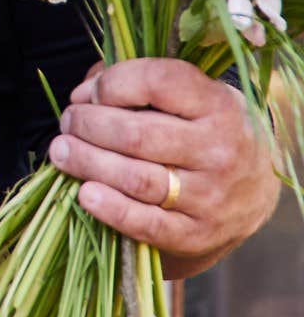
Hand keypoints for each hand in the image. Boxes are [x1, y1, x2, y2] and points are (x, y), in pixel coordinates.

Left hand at [50, 58, 278, 278]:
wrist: (254, 193)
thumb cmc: (205, 132)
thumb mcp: (191, 97)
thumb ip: (136, 83)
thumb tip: (84, 93)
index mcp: (220, 105)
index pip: (158, 82)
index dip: (112, 83)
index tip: (88, 94)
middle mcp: (221, 150)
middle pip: (136, 135)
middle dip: (87, 125)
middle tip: (67, 123)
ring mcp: (213, 196)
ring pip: (136, 179)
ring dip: (87, 163)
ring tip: (61, 152)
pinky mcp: (199, 234)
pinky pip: (148, 225)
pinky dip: (111, 210)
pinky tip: (86, 194)